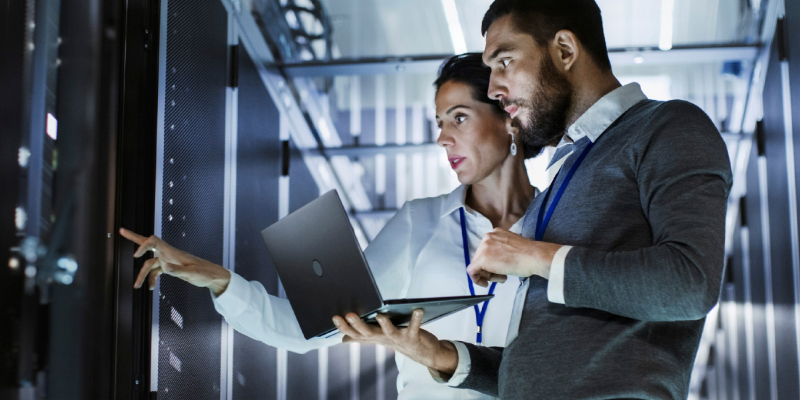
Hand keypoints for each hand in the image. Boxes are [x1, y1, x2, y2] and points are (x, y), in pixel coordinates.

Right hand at [120, 228, 230, 295]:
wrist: (212, 276)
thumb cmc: (204, 273)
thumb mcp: (192, 273)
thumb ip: (178, 270)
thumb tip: (165, 268)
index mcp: (172, 252)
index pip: (154, 241)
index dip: (143, 245)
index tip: (136, 256)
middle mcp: (168, 254)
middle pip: (148, 244)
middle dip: (134, 238)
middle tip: (121, 231)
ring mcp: (168, 260)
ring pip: (149, 264)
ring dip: (142, 274)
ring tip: (136, 286)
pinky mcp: (170, 267)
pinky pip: (156, 271)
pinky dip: (152, 279)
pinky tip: (151, 288)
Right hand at [333, 310, 458, 376]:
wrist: (423, 353)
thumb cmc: (399, 341)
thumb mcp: (379, 338)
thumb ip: (362, 337)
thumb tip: (343, 339)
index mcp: (375, 336)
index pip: (356, 333)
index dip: (344, 327)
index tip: (334, 317)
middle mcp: (385, 338)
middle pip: (369, 333)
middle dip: (358, 325)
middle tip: (349, 315)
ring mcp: (399, 338)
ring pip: (390, 332)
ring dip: (385, 324)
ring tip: (380, 315)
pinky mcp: (414, 336)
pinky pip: (415, 327)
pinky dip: (416, 319)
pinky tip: (418, 309)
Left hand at [467, 227, 561, 286]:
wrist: (534, 257)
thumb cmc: (528, 255)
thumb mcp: (512, 247)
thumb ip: (501, 250)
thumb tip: (495, 261)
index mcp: (495, 233)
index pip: (486, 250)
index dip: (490, 263)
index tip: (497, 270)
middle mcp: (487, 237)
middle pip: (480, 257)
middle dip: (488, 269)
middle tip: (500, 276)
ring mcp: (484, 247)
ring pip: (477, 264)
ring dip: (487, 275)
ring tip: (502, 277)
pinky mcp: (482, 259)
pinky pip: (472, 271)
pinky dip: (476, 279)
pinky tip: (485, 283)